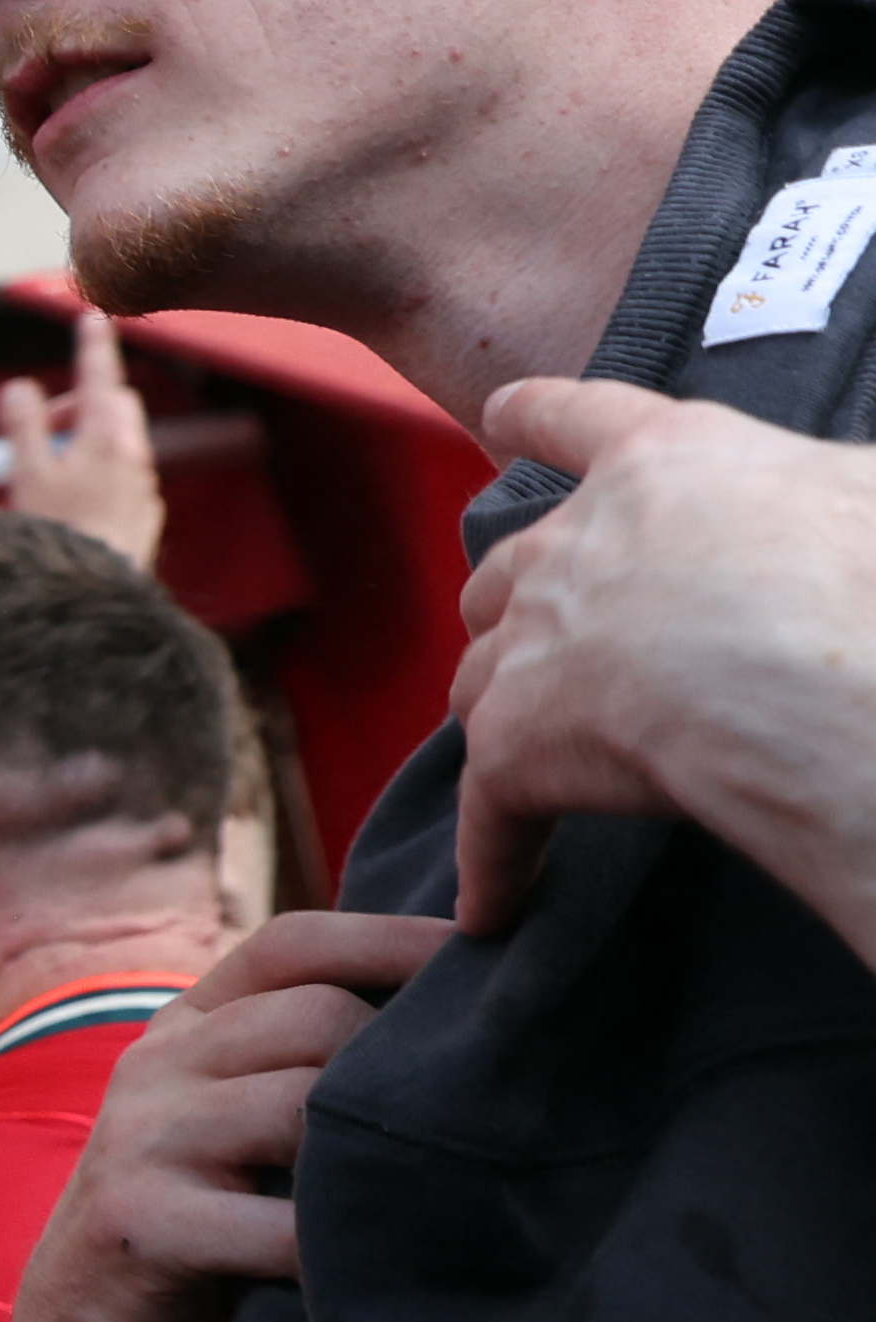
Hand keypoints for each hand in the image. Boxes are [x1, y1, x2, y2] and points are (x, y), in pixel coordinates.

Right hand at [0, 318, 163, 564]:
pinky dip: (102, 473)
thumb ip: (23, 425)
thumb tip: (20, 388)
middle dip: (83, 401)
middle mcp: (133, 456)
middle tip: (47, 424)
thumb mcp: (26, 474)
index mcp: (104, 437)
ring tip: (54, 470)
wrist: (91, 591)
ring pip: (121, 441)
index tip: (92, 317)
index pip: (99, 376)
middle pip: (115, 405)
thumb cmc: (57, 533)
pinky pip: (126, 477)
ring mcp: (143, 486)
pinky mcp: (145, 514)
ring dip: (90, 439)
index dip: (93, 345)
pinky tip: (76, 503)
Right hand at [7, 911, 438, 1321]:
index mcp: (187, 1023)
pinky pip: (276, 1223)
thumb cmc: (215, 1219)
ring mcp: (139, 1138)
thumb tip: (476, 1014)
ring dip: (381, 1154)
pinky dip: (337, 1248)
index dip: (394, 939)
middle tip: (481, 1116)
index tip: (495, 950)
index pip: (294, 945)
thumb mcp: (249, 1118)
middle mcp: (154, 1063)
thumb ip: (315, 1061)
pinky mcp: (137, 1220)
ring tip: (444, 1189)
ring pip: (301, 1107)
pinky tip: (373, 1266)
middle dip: (404, 1065)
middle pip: (316, 1018)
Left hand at [447, 380, 875, 935]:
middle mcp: (577, 540)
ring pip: (484, 678)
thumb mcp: (870, 492)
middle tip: (551, 647)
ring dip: (500, 714)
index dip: (539, 415)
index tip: (501, 413)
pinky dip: (492, 861)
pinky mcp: (514, 745)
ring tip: (526, 762)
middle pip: (510, 573)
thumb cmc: (867, 573)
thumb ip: (841, 489)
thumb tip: (853, 498)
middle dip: (520, 606)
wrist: (819, 672)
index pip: (581, 417)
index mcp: (668, 461)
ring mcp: (534, 641)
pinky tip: (493, 908)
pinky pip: (490, 814)